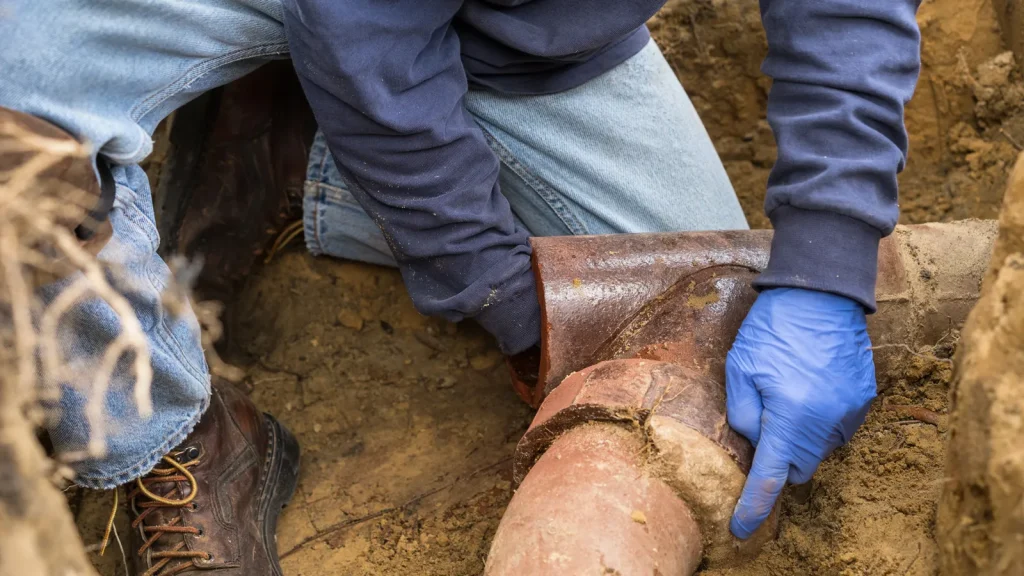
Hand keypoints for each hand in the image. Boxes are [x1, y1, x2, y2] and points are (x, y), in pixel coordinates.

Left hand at [726, 287, 875, 538]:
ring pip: (818, 449)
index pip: (770, 477)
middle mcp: (824, 420)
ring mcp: (848, 411)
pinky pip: (838, 428)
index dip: (754, 508)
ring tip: (788, 395)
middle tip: (764, 424)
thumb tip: (753, 443)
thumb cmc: (773, 327)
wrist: (821, 292)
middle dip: (778, 458)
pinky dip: (820, 421)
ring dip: (800, 437)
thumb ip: (742, 413)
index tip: (742, 529)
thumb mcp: (739, 367)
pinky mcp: (863, 399)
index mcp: (789, 415)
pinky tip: (809, 388)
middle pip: (797, 467)